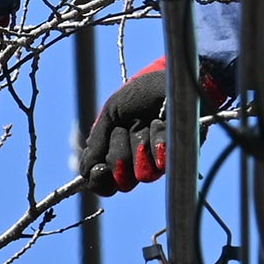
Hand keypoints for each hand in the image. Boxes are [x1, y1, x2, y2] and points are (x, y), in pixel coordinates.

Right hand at [80, 59, 224, 195]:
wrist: (170, 81)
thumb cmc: (140, 96)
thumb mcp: (112, 112)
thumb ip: (97, 141)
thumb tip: (86, 172)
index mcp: (116, 156)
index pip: (102, 182)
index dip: (99, 180)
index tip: (101, 169)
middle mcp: (137, 165)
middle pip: (121, 178)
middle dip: (121, 152)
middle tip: (129, 128)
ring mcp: (158, 164)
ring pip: (143, 173)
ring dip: (141, 141)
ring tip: (150, 122)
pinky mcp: (178, 159)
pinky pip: (163, 161)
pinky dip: (158, 137)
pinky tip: (161, 123)